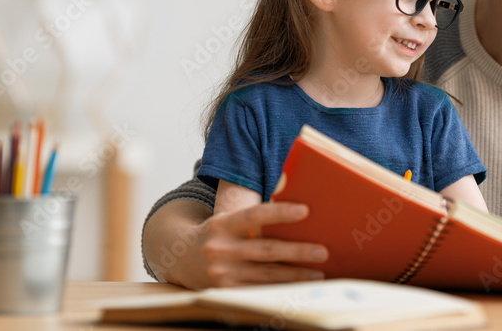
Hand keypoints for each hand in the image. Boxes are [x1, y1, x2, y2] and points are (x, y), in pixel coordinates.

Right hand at [145, 200, 328, 288]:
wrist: (179, 258)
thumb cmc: (216, 234)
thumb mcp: (226, 220)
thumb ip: (252, 218)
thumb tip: (296, 211)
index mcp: (222, 225)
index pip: (255, 215)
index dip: (280, 213)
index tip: (305, 210)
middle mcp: (220, 249)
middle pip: (266, 250)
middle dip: (297, 252)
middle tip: (322, 251)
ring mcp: (222, 274)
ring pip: (266, 275)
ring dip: (295, 275)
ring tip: (318, 273)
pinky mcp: (225, 292)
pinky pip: (257, 290)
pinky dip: (279, 289)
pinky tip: (297, 287)